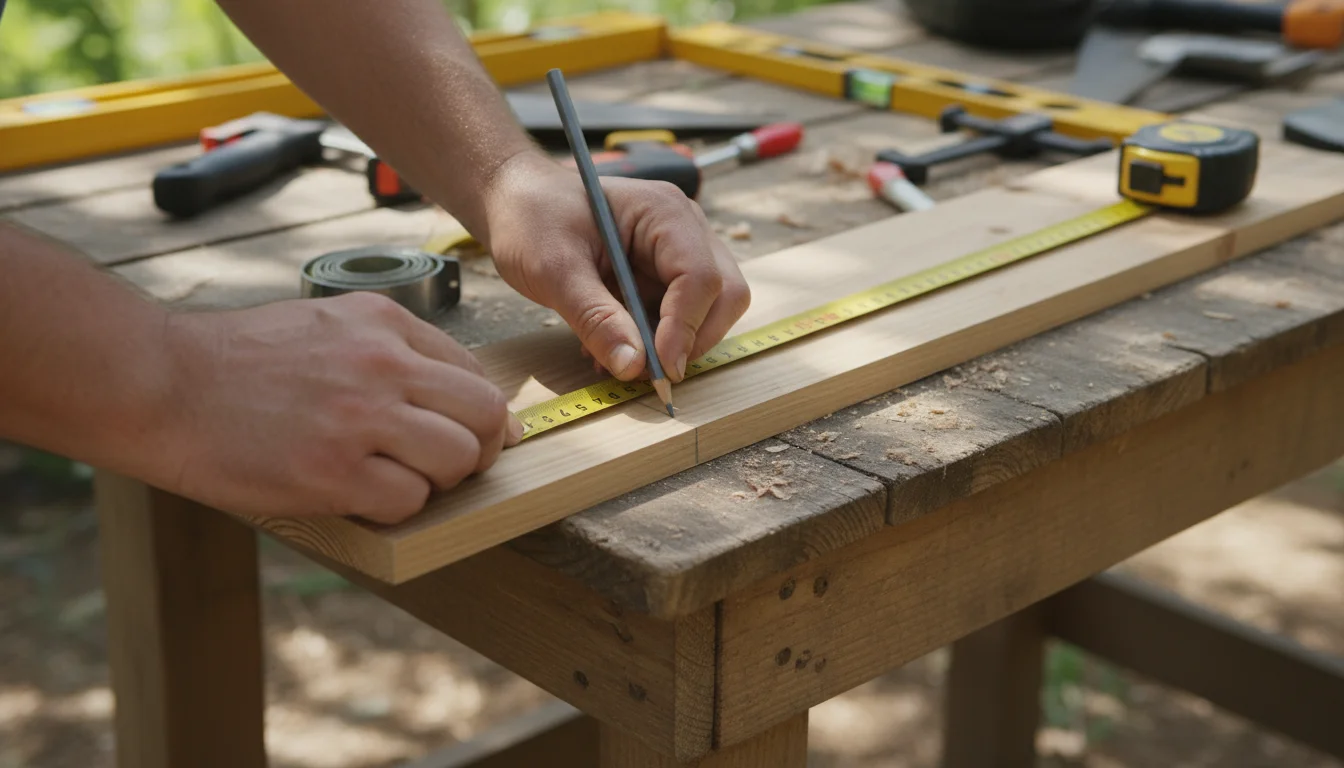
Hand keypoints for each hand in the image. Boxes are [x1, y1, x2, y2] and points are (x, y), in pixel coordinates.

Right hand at [154, 292, 521, 524]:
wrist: (161, 382)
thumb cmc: (239, 361)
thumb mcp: (326, 324)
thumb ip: (390, 352)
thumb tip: (453, 397)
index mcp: (384, 324)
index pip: (475, 373)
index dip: (478, 415)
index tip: (467, 435)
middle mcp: (383, 364)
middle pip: (485, 415)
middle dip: (479, 448)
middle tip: (447, 466)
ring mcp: (361, 418)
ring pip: (458, 460)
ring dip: (437, 481)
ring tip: (396, 479)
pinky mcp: (333, 471)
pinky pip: (408, 501)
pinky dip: (394, 508)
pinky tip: (358, 495)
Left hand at [482, 150, 750, 381]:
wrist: (514, 201)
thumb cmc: (531, 218)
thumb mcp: (554, 270)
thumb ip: (595, 318)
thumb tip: (633, 367)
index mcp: (663, 212)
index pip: (700, 277)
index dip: (685, 329)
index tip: (659, 371)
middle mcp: (683, 228)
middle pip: (723, 295)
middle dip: (691, 340)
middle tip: (647, 373)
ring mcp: (678, 251)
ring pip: (708, 310)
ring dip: (671, 345)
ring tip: (618, 360)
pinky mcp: (664, 274)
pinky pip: (678, 317)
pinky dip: (655, 342)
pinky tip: (613, 348)